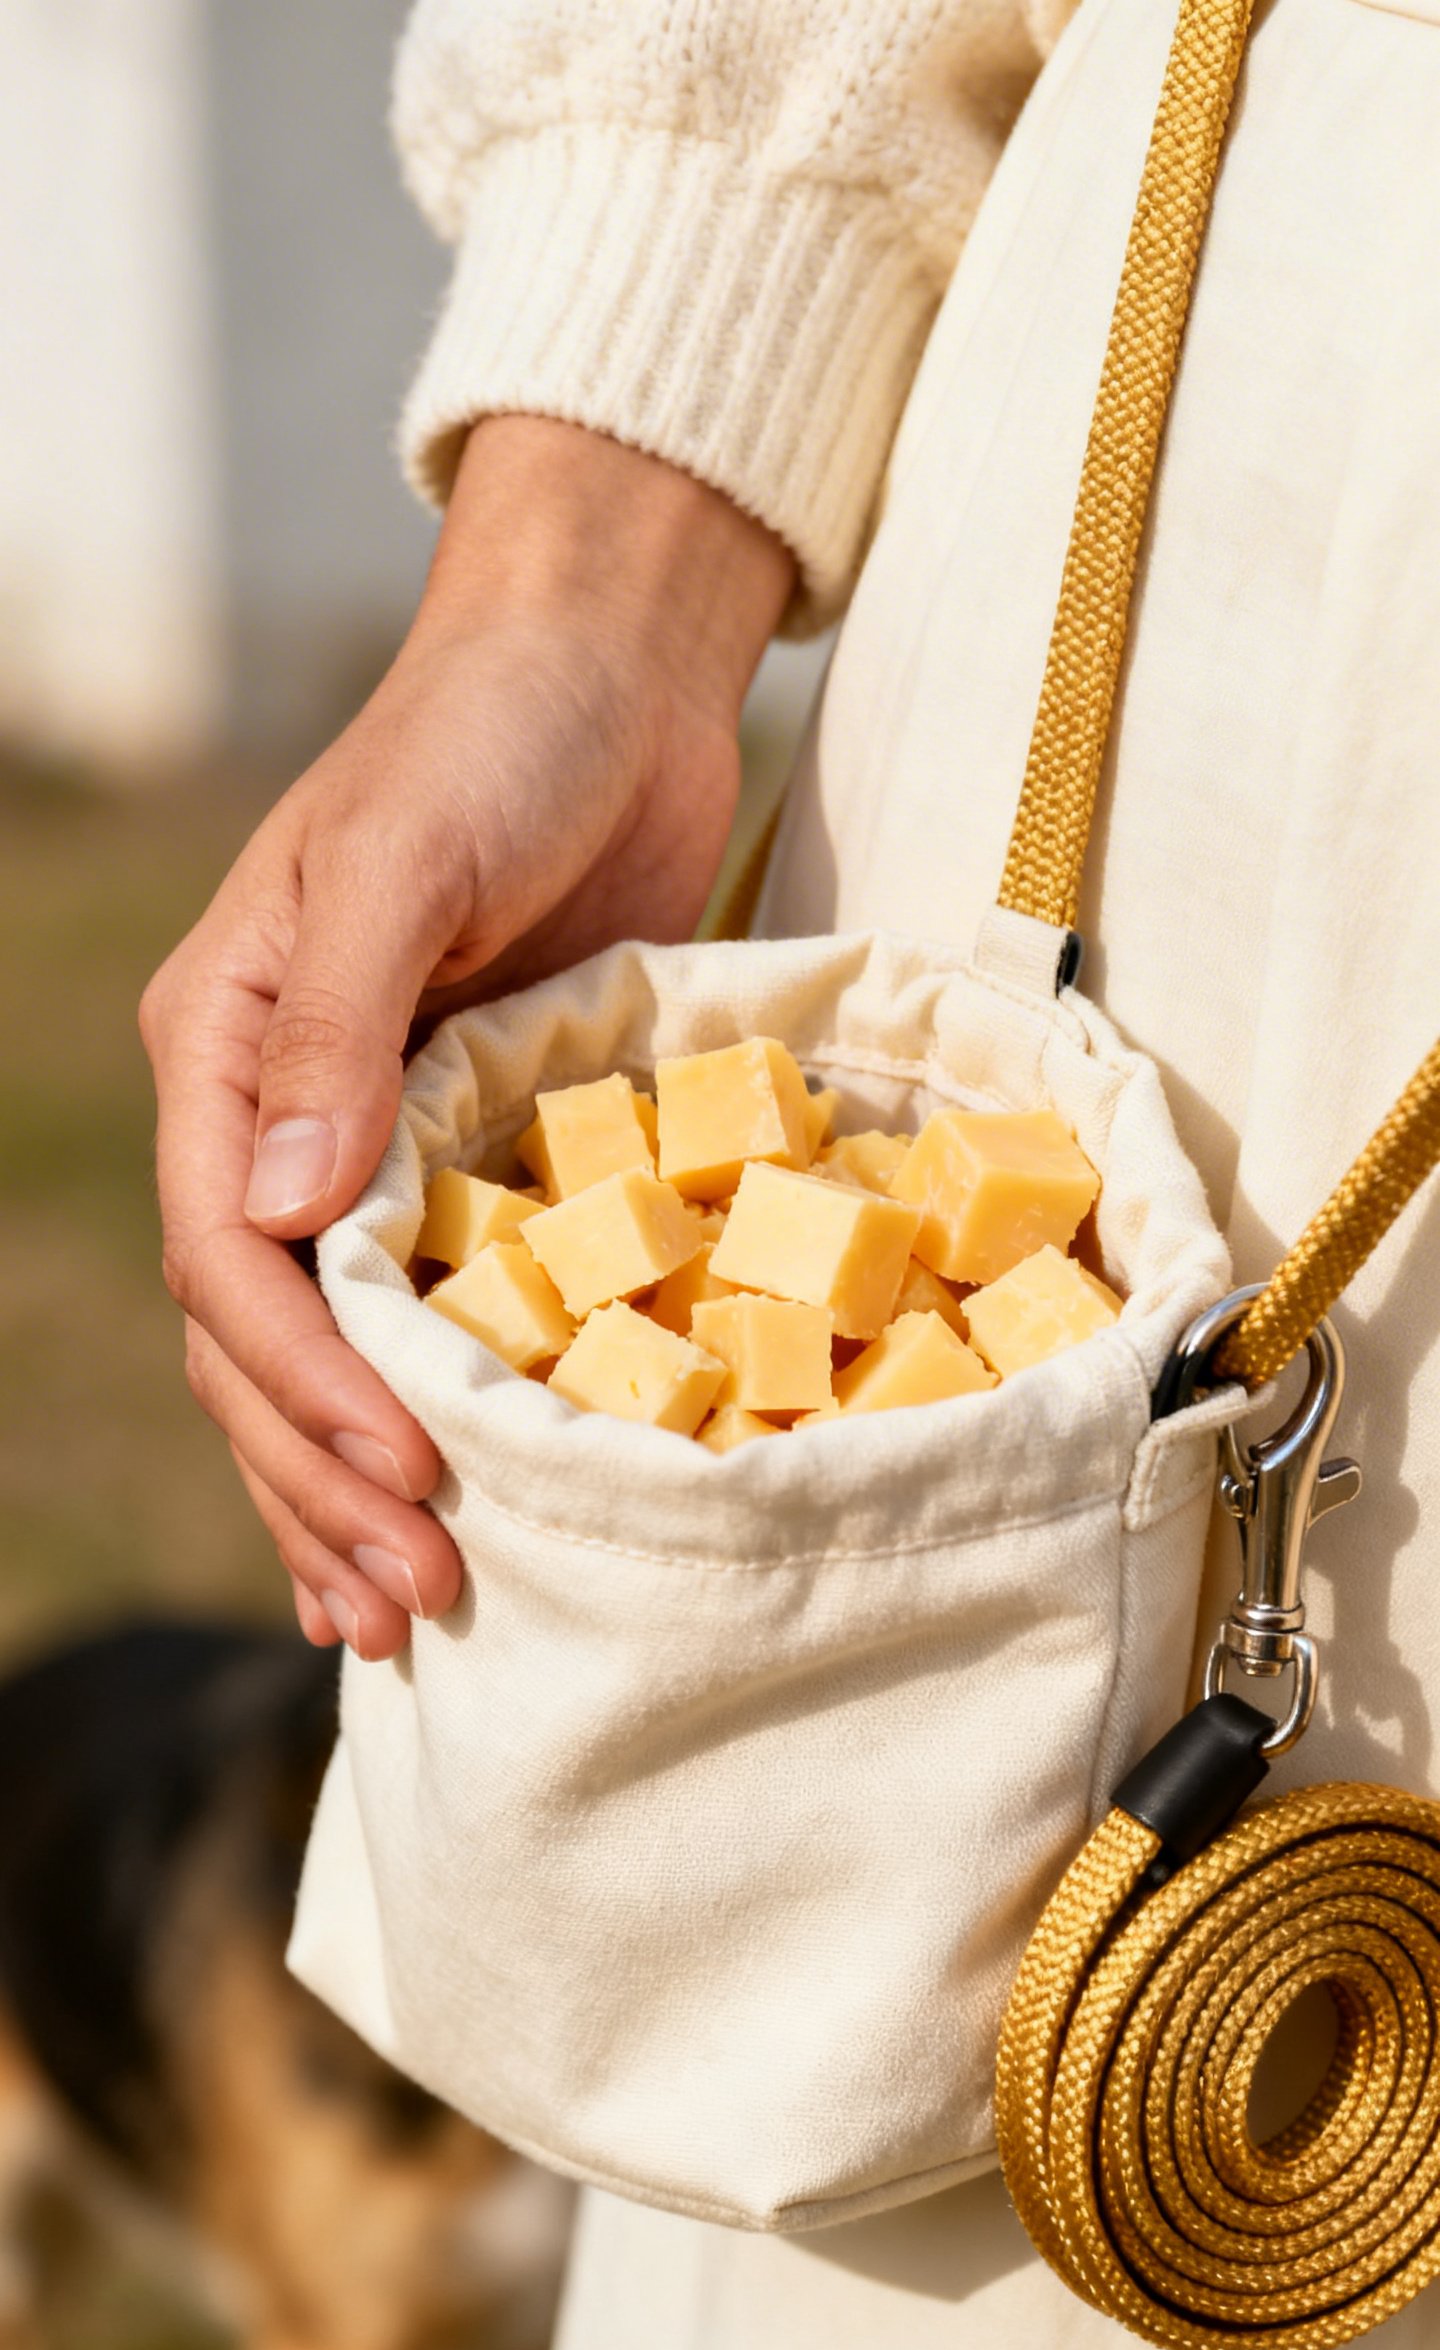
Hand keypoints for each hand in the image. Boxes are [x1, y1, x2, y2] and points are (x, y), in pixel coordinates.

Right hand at [140, 418, 793, 1657]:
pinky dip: (413, 1428)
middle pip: (261, 1342)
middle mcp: (274, 1119)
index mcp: (226, 1050)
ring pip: (327, 1359)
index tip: (396, 1473)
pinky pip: (421, 1324)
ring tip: (404, 1615)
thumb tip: (279, 1216)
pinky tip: (432, 1527)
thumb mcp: (402, 860)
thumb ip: (337, 1029)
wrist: (608, 676)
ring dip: (350, 1491)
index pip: (229, 1257)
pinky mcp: (469, 1163)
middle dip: (325, 1476)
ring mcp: (367, 1151)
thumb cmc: (495, 740)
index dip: (301, 1383)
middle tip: (417, 1594)